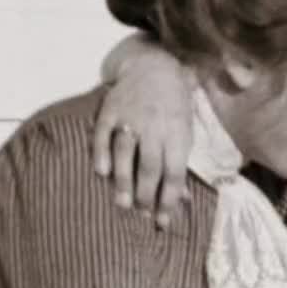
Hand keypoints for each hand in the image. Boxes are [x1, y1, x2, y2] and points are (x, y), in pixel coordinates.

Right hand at [90, 36, 196, 228]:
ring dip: (123, 180)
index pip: (174, 172)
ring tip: (122, 203)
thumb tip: (183, 199)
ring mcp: (131, 117)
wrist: (154, 65)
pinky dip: (102, 152)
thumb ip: (180, 164)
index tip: (162, 222)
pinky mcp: (110, 110)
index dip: (169, 199)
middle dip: (146, 194)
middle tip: (141, 213)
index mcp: (178, 133)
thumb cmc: (173, 106)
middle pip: (150, 166)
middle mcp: (154, 126)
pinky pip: (103, 133)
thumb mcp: (185, 132)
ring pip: (126, 152)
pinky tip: (101, 171)